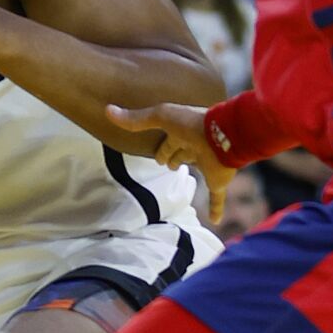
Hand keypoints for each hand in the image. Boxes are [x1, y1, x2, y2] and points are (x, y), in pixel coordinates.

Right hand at [105, 101, 236, 224]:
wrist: (224, 134)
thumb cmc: (192, 123)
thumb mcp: (161, 117)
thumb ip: (137, 119)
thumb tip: (108, 110)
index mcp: (183, 132)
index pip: (170, 142)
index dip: (163, 148)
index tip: (157, 156)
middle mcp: (196, 147)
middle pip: (183, 153)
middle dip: (175, 157)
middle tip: (167, 165)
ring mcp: (208, 164)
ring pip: (199, 169)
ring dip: (193, 172)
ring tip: (182, 180)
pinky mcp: (218, 180)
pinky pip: (217, 197)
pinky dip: (216, 208)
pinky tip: (215, 221)